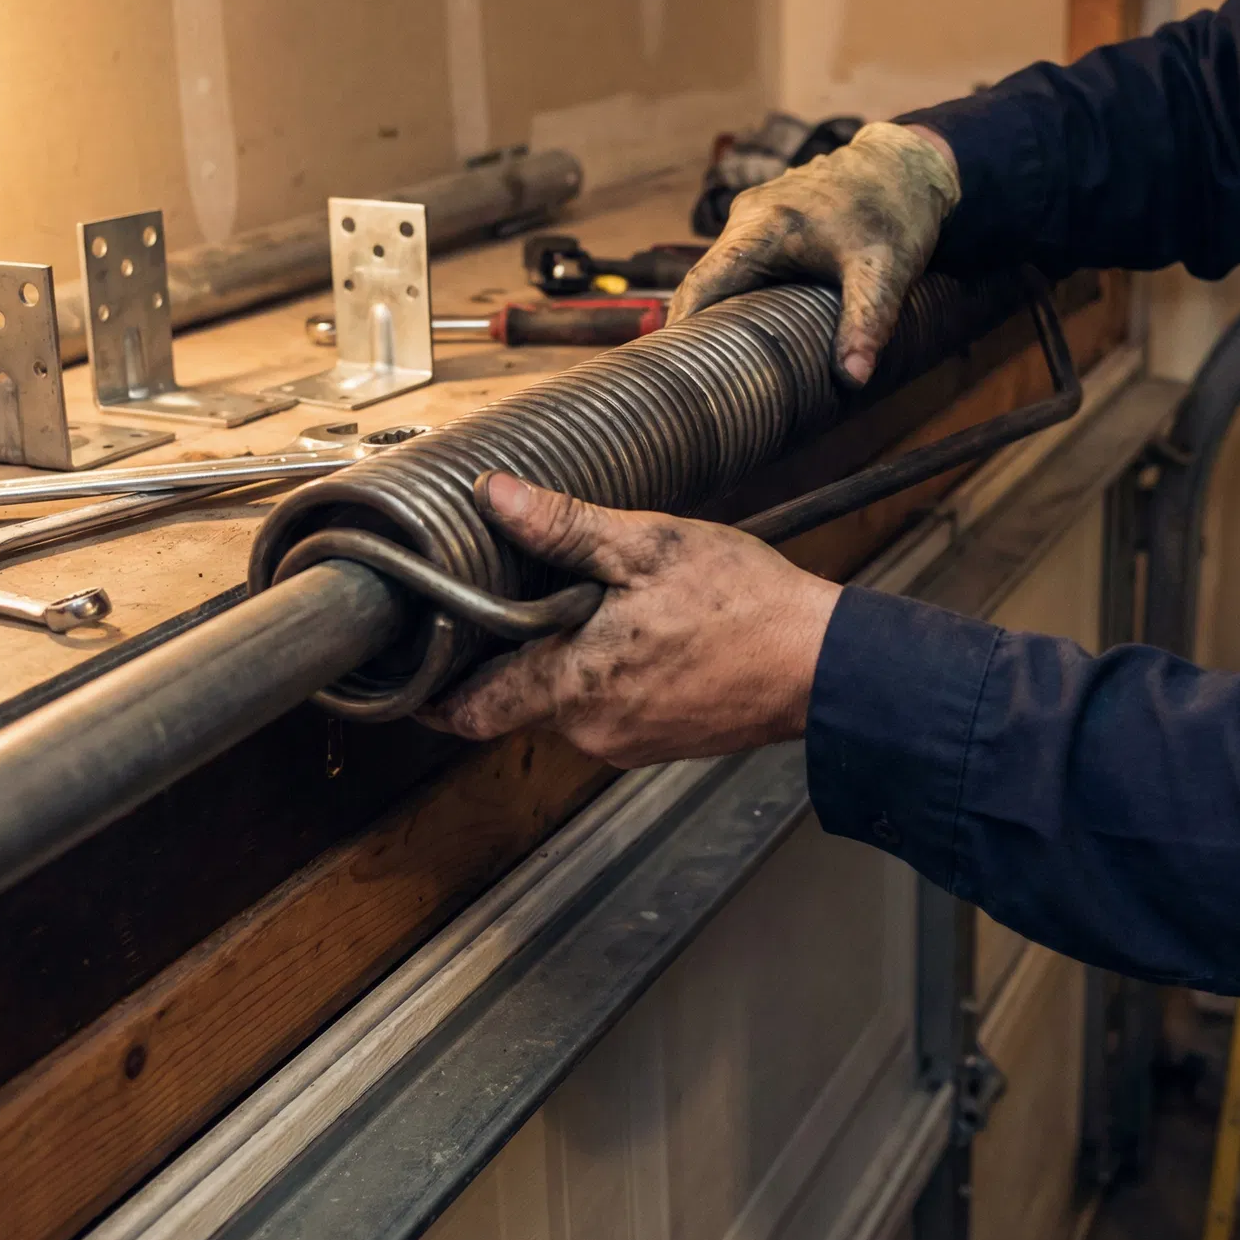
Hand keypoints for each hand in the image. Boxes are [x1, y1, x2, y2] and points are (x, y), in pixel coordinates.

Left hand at [422, 472, 842, 767]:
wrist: (824, 666)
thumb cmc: (747, 606)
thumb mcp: (650, 546)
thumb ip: (565, 528)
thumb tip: (495, 497)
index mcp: (574, 685)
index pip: (471, 711)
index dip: (435, 691)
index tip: (415, 665)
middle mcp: (592, 730)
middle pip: (518, 699)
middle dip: (512, 653)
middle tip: (512, 597)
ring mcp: (629, 743)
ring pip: (567, 702)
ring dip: (566, 659)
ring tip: (591, 604)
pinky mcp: (661, 743)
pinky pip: (610, 709)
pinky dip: (608, 674)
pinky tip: (639, 632)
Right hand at [669, 122, 959, 385]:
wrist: (906, 165)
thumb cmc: (896, 212)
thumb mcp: (887, 271)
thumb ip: (867, 323)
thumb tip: (853, 379)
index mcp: (764, 226)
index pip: (702, 283)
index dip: (682, 325)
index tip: (669, 366)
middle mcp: (748, 216)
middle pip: (706, 281)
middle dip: (698, 327)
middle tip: (694, 380)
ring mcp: (753, 213)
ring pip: (722, 271)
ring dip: (718, 310)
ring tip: (715, 363)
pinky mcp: (764, 219)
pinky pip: (738, 261)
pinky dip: (738, 293)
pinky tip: (745, 327)